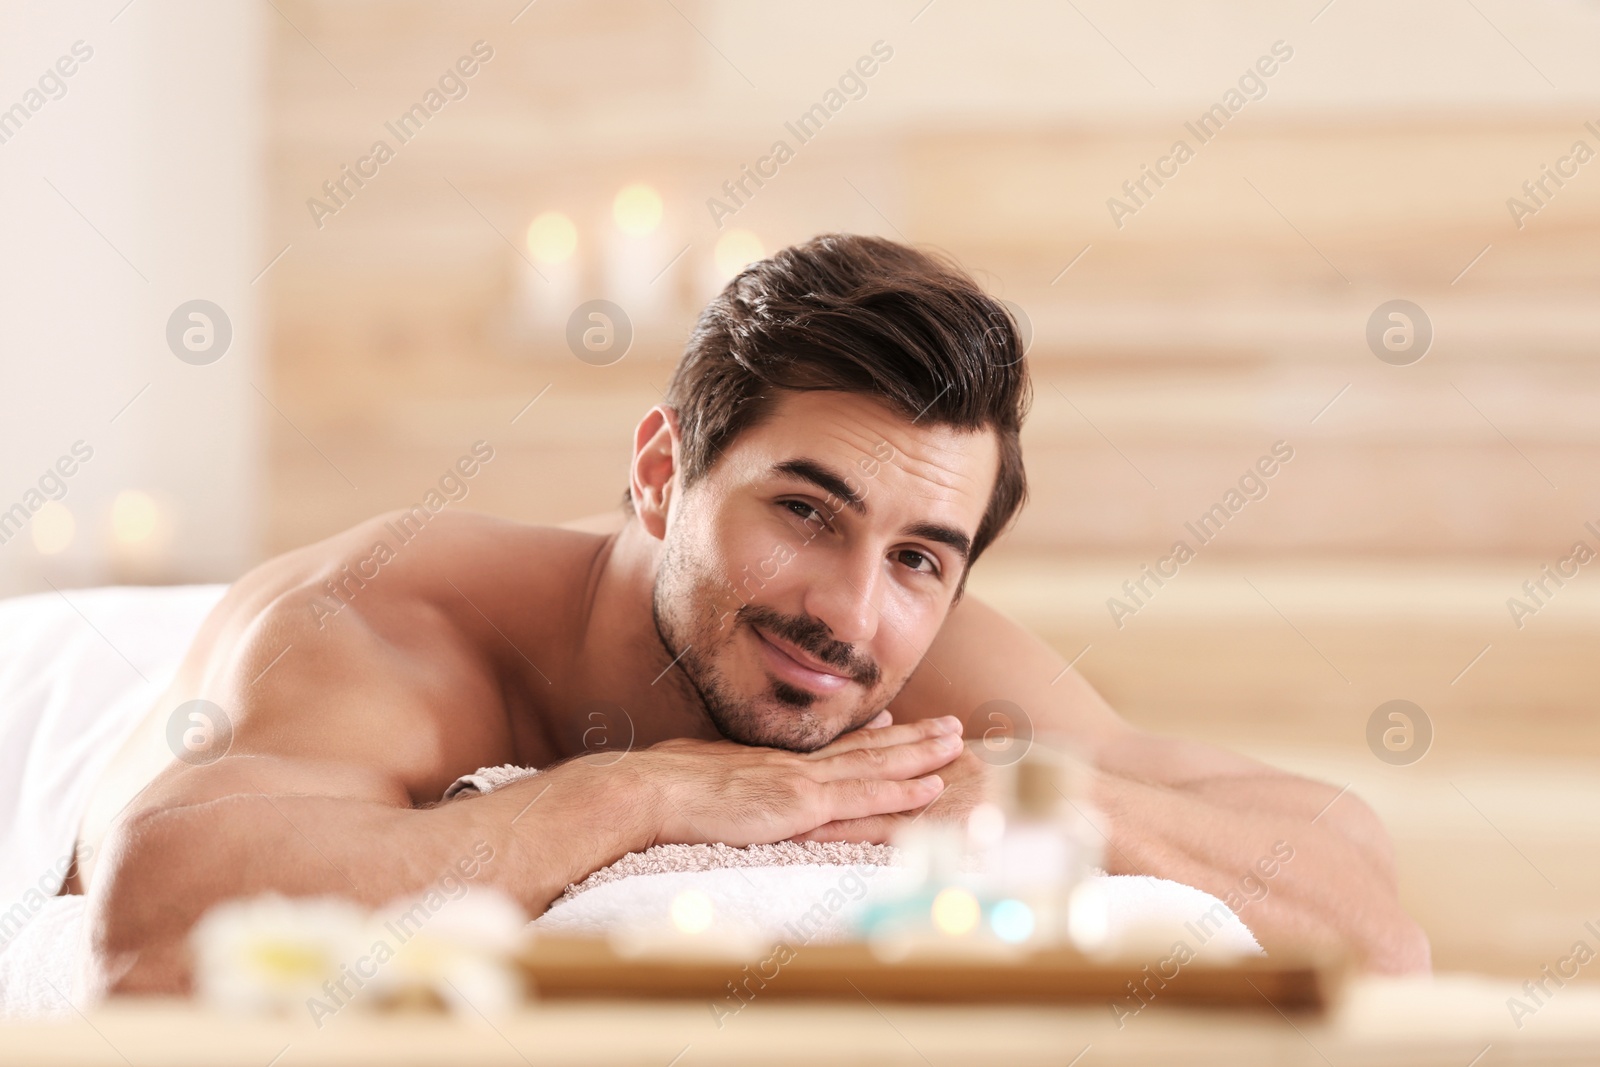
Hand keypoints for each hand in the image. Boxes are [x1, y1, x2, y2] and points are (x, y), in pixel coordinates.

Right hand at [633, 714, 965, 846]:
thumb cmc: (661, 788)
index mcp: (770, 762)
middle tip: (950, 727)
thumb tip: (730, 767)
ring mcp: (802, 784)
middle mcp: (794, 766)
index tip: (893, 723)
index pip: (829, 748)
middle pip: (865, 749)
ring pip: (876, 767)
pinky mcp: (802, 806)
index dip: (867, 736)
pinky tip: (931, 789)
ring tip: (956, 744)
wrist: (646, 792)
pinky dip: (901, 794)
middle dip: (912, 738)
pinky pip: (863, 800)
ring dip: (921, 757)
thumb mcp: (699, 772)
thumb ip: (724, 771)